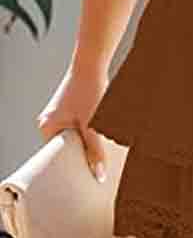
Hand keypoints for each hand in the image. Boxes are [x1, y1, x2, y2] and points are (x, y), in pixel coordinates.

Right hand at [37, 63, 109, 182]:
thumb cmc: (89, 90)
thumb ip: (95, 150)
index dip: (72, 165)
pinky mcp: (69, 104)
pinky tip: (100, 123)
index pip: (57, 157)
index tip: (86, 173)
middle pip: (66, 145)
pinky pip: (77, 123)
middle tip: (96, 157)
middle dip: (82, 151)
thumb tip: (98, 175)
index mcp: (47, 127)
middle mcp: (48, 120)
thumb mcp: (92, 125)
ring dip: (88, 137)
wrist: (92, 62)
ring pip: (74, 133)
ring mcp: (58, 112)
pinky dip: (88, 126)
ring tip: (100, 135)